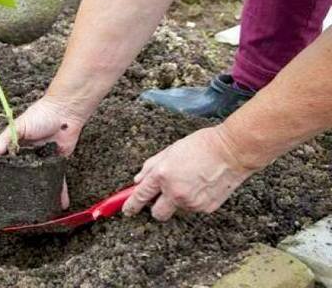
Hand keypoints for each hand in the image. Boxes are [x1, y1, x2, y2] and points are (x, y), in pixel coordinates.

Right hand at [0, 96, 85, 208]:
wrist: (65, 111)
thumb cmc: (39, 115)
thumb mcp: (18, 126)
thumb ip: (4, 141)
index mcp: (17, 147)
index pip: (7, 164)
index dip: (3, 176)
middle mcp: (30, 156)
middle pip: (24, 175)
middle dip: (21, 189)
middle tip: (16, 207)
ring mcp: (44, 160)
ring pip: (41, 180)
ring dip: (39, 193)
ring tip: (36, 211)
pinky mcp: (58, 163)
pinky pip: (59, 180)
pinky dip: (59, 192)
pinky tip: (58, 205)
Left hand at [122, 126, 258, 220]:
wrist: (232, 151)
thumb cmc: (202, 145)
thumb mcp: (170, 150)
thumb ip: (151, 166)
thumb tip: (137, 180)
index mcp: (162, 174)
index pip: (141, 196)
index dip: (131, 205)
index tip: (127, 210)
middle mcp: (174, 192)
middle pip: (157, 214)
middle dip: (155, 209)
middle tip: (160, 199)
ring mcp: (191, 202)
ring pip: (177, 210)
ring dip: (178, 201)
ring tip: (190, 181)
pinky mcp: (206, 208)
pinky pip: (193, 208)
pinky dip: (193, 200)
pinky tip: (201, 185)